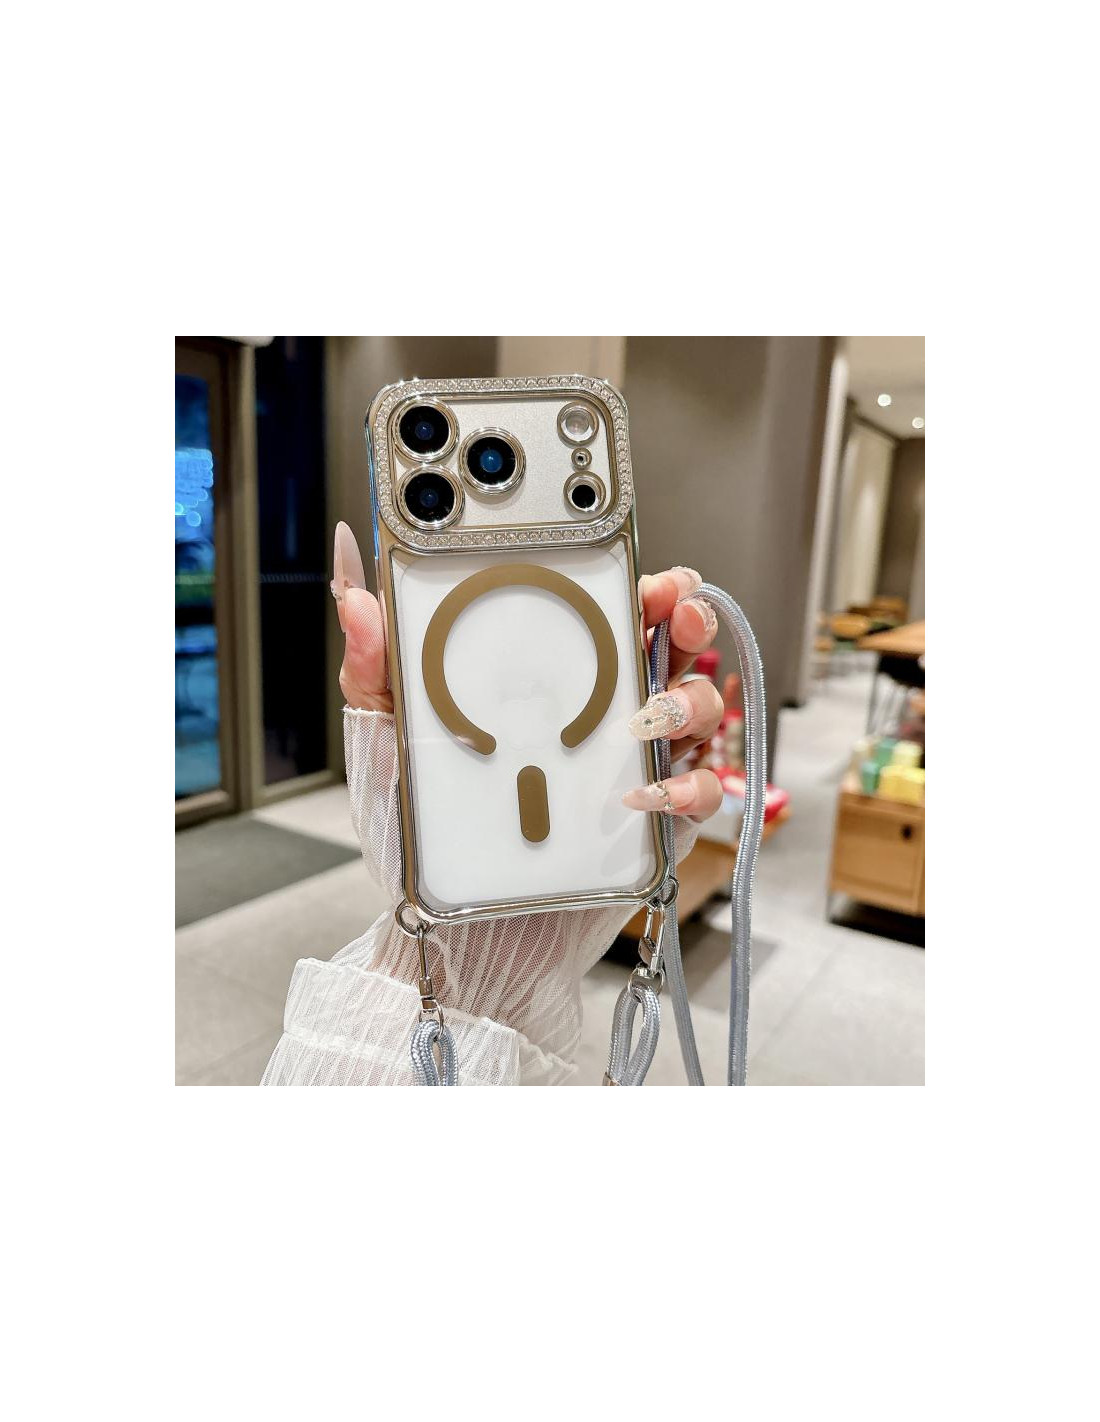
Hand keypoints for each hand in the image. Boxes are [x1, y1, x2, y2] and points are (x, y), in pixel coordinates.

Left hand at [332, 524, 724, 822]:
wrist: (452, 933)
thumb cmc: (420, 838)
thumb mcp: (387, 743)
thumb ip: (374, 670)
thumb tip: (355, 599)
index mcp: (548, 681)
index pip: (608, 612)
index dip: (639, 584)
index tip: (646, 575)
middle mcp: (600, 715)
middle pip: (671, 646)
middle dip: (689, 617)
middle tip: (678, 615)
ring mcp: (633, 765)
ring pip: (697, 709)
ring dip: (689, 701)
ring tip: (648, 718)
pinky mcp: (655, 823)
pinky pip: (703, 791)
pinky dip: (688, 786)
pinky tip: (642, 793)